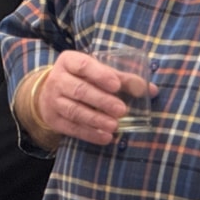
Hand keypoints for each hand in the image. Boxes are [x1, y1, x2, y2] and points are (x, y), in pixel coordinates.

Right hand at [33, 51, 158, 145]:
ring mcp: (53, 101)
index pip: (83, 65)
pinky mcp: (54, 120)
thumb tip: (151, 90)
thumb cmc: (81, 78)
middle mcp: (58, 79)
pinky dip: (90, 134)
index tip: (116, 85)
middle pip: (80, 90)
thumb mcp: (96, 72)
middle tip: (122, 110)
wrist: (49, 93)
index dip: (100, 75)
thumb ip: (122, 79)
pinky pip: (72, 128)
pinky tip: (105, 137)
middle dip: (102, 101)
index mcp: (69, 61)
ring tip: (114, 126)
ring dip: (96, 120)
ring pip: (75, 111)